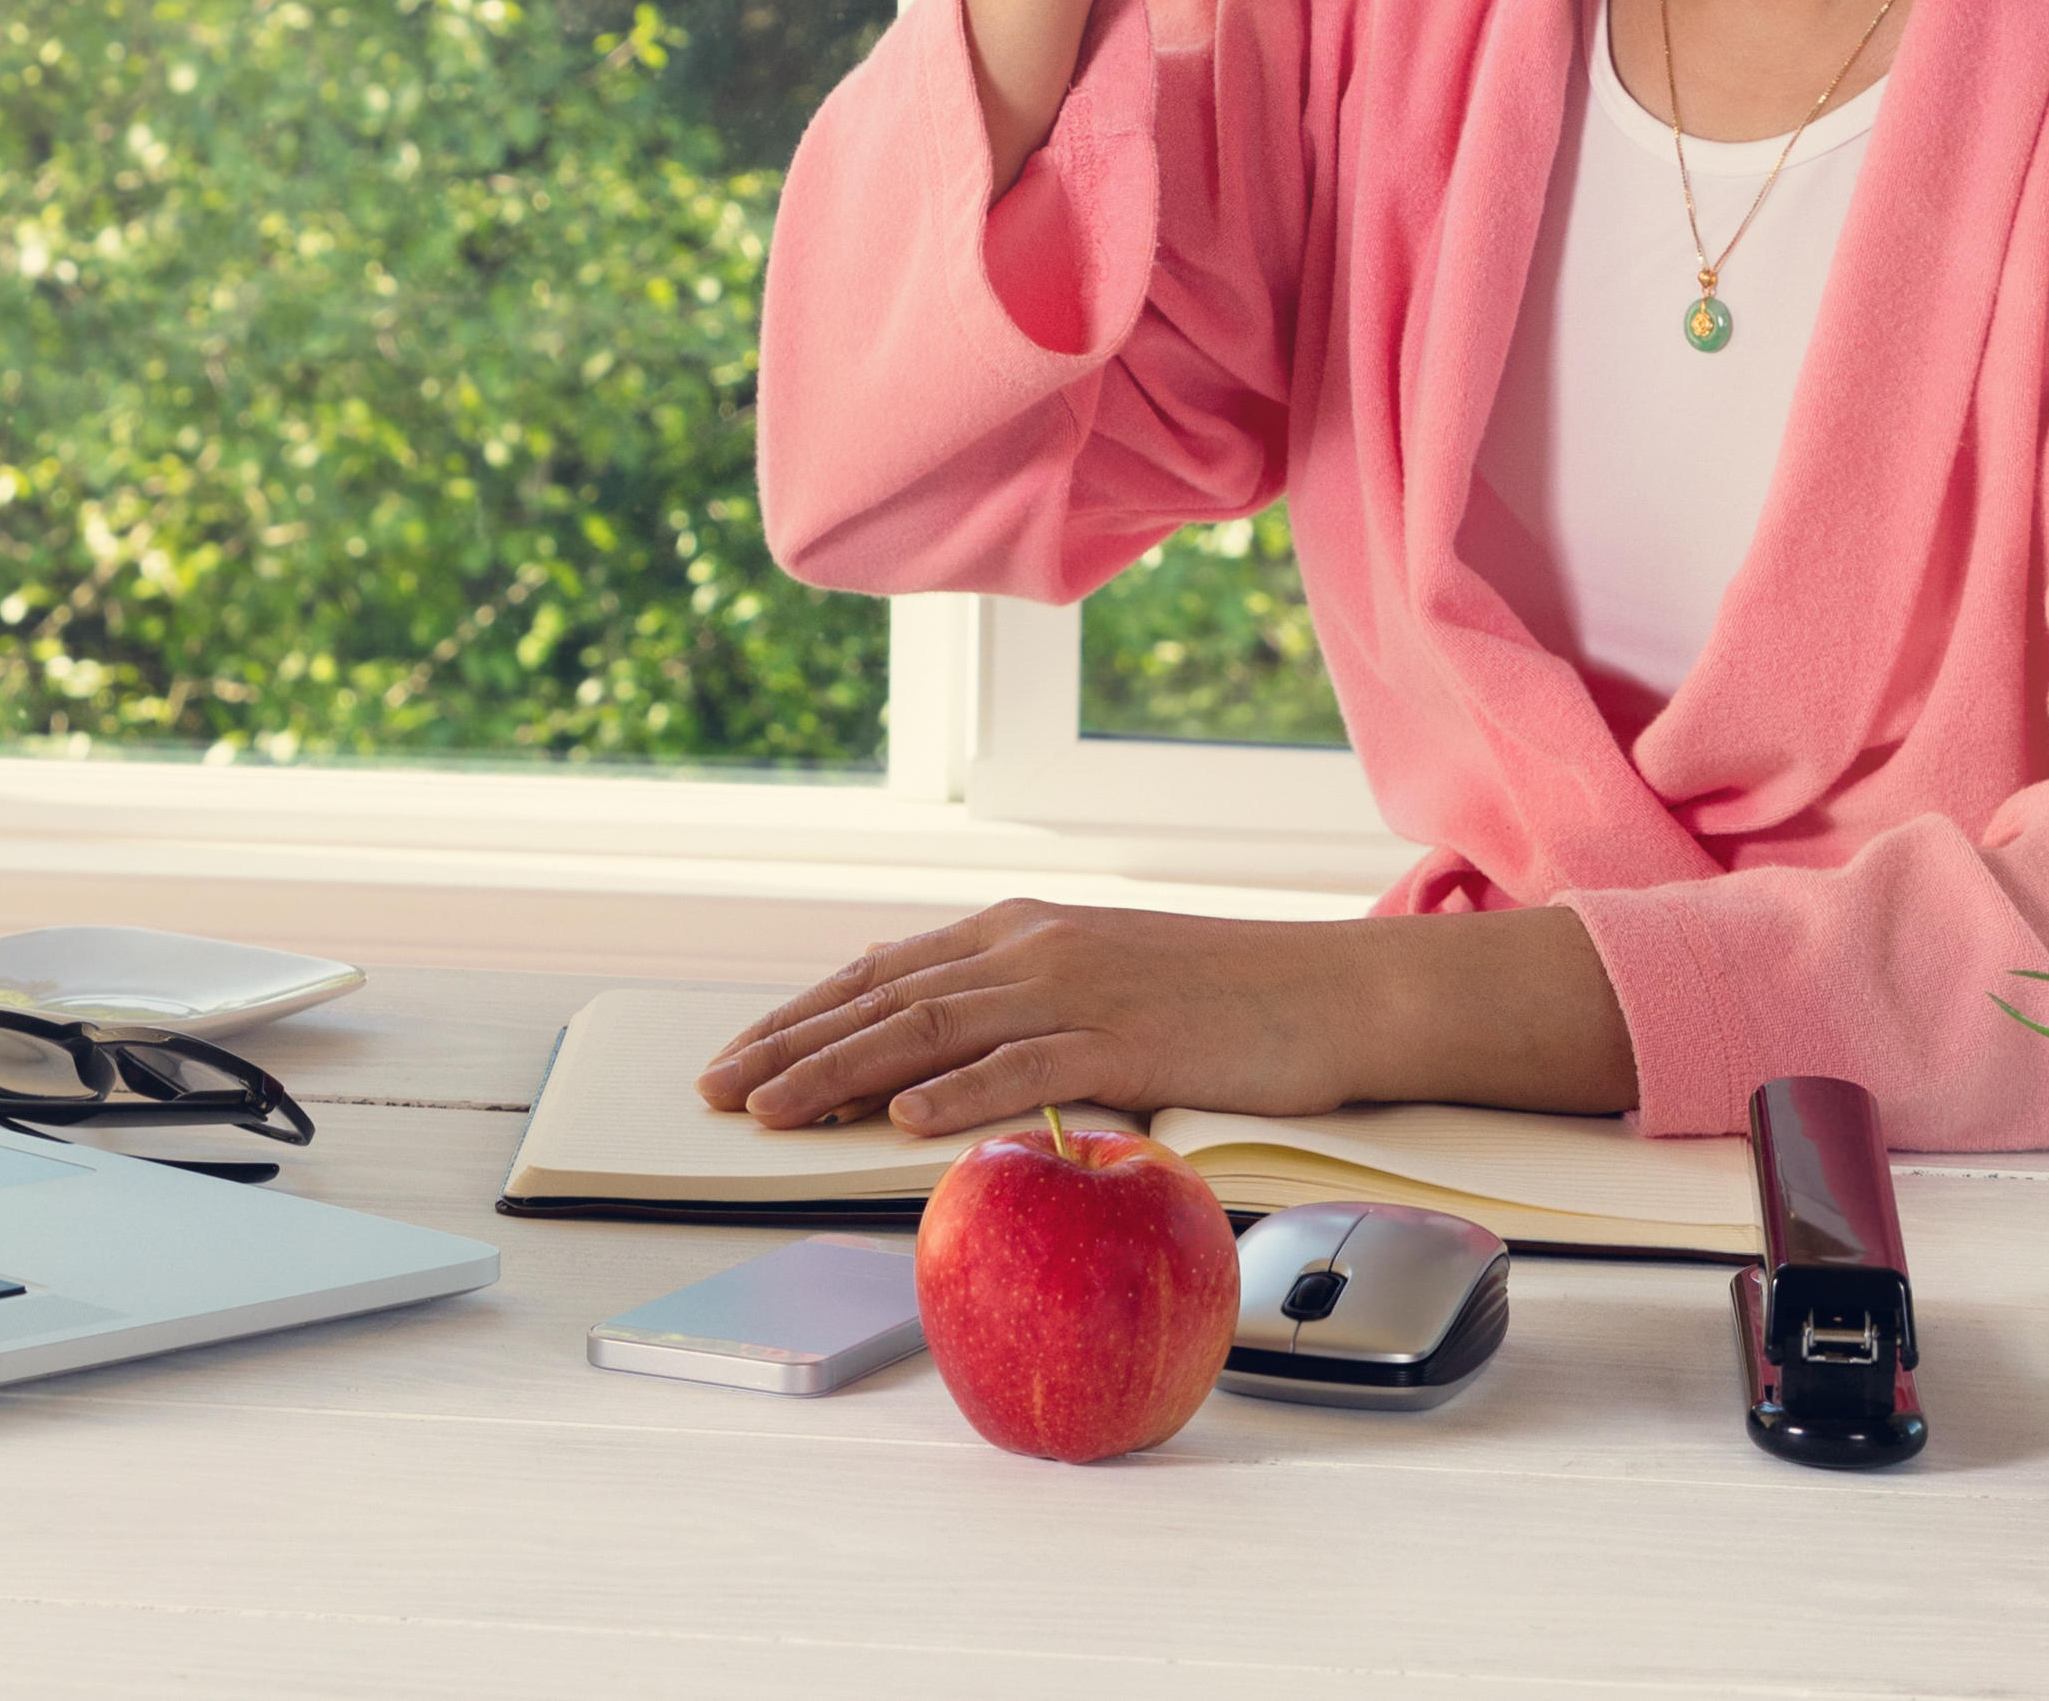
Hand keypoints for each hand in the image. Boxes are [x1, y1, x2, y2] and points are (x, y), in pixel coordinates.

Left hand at [693, 897, 1638, 1138]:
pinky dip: (954, 1093)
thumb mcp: (1101, 977)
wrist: (1333, 993)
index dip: (802, 1014)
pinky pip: (1023, 1067)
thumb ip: (1016, 998)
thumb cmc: (1221, 999)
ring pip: (932, 1029)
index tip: (736, 1057)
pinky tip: (901, 1121)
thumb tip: (926, 1033)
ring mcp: (1078, 988)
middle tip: (716, 1091)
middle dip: (791, 1044)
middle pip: (886, 996)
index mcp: (1023, 927)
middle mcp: (1035, 945)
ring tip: (772, 1110)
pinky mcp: (1125, 1039)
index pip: (884, 970)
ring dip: (841, 1071)